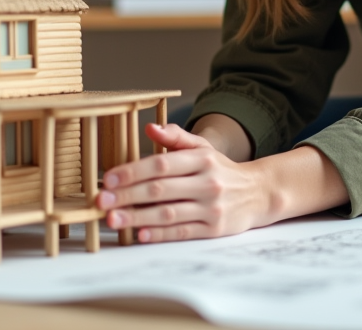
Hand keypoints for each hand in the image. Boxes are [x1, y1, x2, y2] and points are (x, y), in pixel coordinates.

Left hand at [97, 123, 271, 242]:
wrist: (260, 193)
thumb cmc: (222, 170)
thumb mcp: (203, 148)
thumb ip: (176, 138)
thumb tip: (149, 128)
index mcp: (201, 159)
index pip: (161, 163)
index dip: (133, 171)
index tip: (109, 179)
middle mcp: (207, 182)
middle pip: (161, 189)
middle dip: (128, 195)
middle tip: (101, 201)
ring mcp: (212, 207)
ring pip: (169, 213)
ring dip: (137, 217)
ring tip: (113, 220)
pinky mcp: (215, 229)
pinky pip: (183, 232)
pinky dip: (160, 234)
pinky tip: (141, 234)